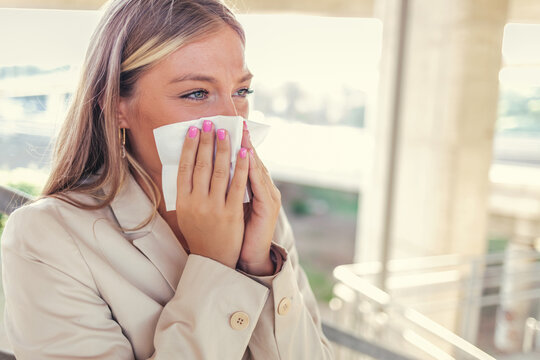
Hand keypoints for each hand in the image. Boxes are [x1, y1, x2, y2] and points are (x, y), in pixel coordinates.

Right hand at [175, 121, 249, 267]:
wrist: (213, 260)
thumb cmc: (199, 234)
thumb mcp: (186, 214)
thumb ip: (186, 192)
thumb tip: (184, 166)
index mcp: (182, 201)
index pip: (184, 167)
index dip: (189, 146)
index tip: (193, 129)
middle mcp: (195, 202)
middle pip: (201, 165)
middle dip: (207, 141)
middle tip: (210, 123)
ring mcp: (214, 208)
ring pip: (220, 171)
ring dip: (224, 149)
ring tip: (226, 131)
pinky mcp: (231, 213)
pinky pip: (238, 185)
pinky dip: (242, 167)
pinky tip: (245, 152)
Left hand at [238, 123, 281, 275]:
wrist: (250, 256)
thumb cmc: (238, 231)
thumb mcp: (232, 205)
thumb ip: (228, 187)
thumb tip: (211, 168)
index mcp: (255, 187)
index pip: (245, 160)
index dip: (237, 143)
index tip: (226, 126)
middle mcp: (264, 188)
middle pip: (252, 159)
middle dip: (242, 140)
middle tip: (234, 121)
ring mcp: (269, 196)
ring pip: (257, 167)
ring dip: (247, 148)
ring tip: (239, 131)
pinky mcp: (269, 206)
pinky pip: (259, 184)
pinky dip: (253, 168)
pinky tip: (247, 155)